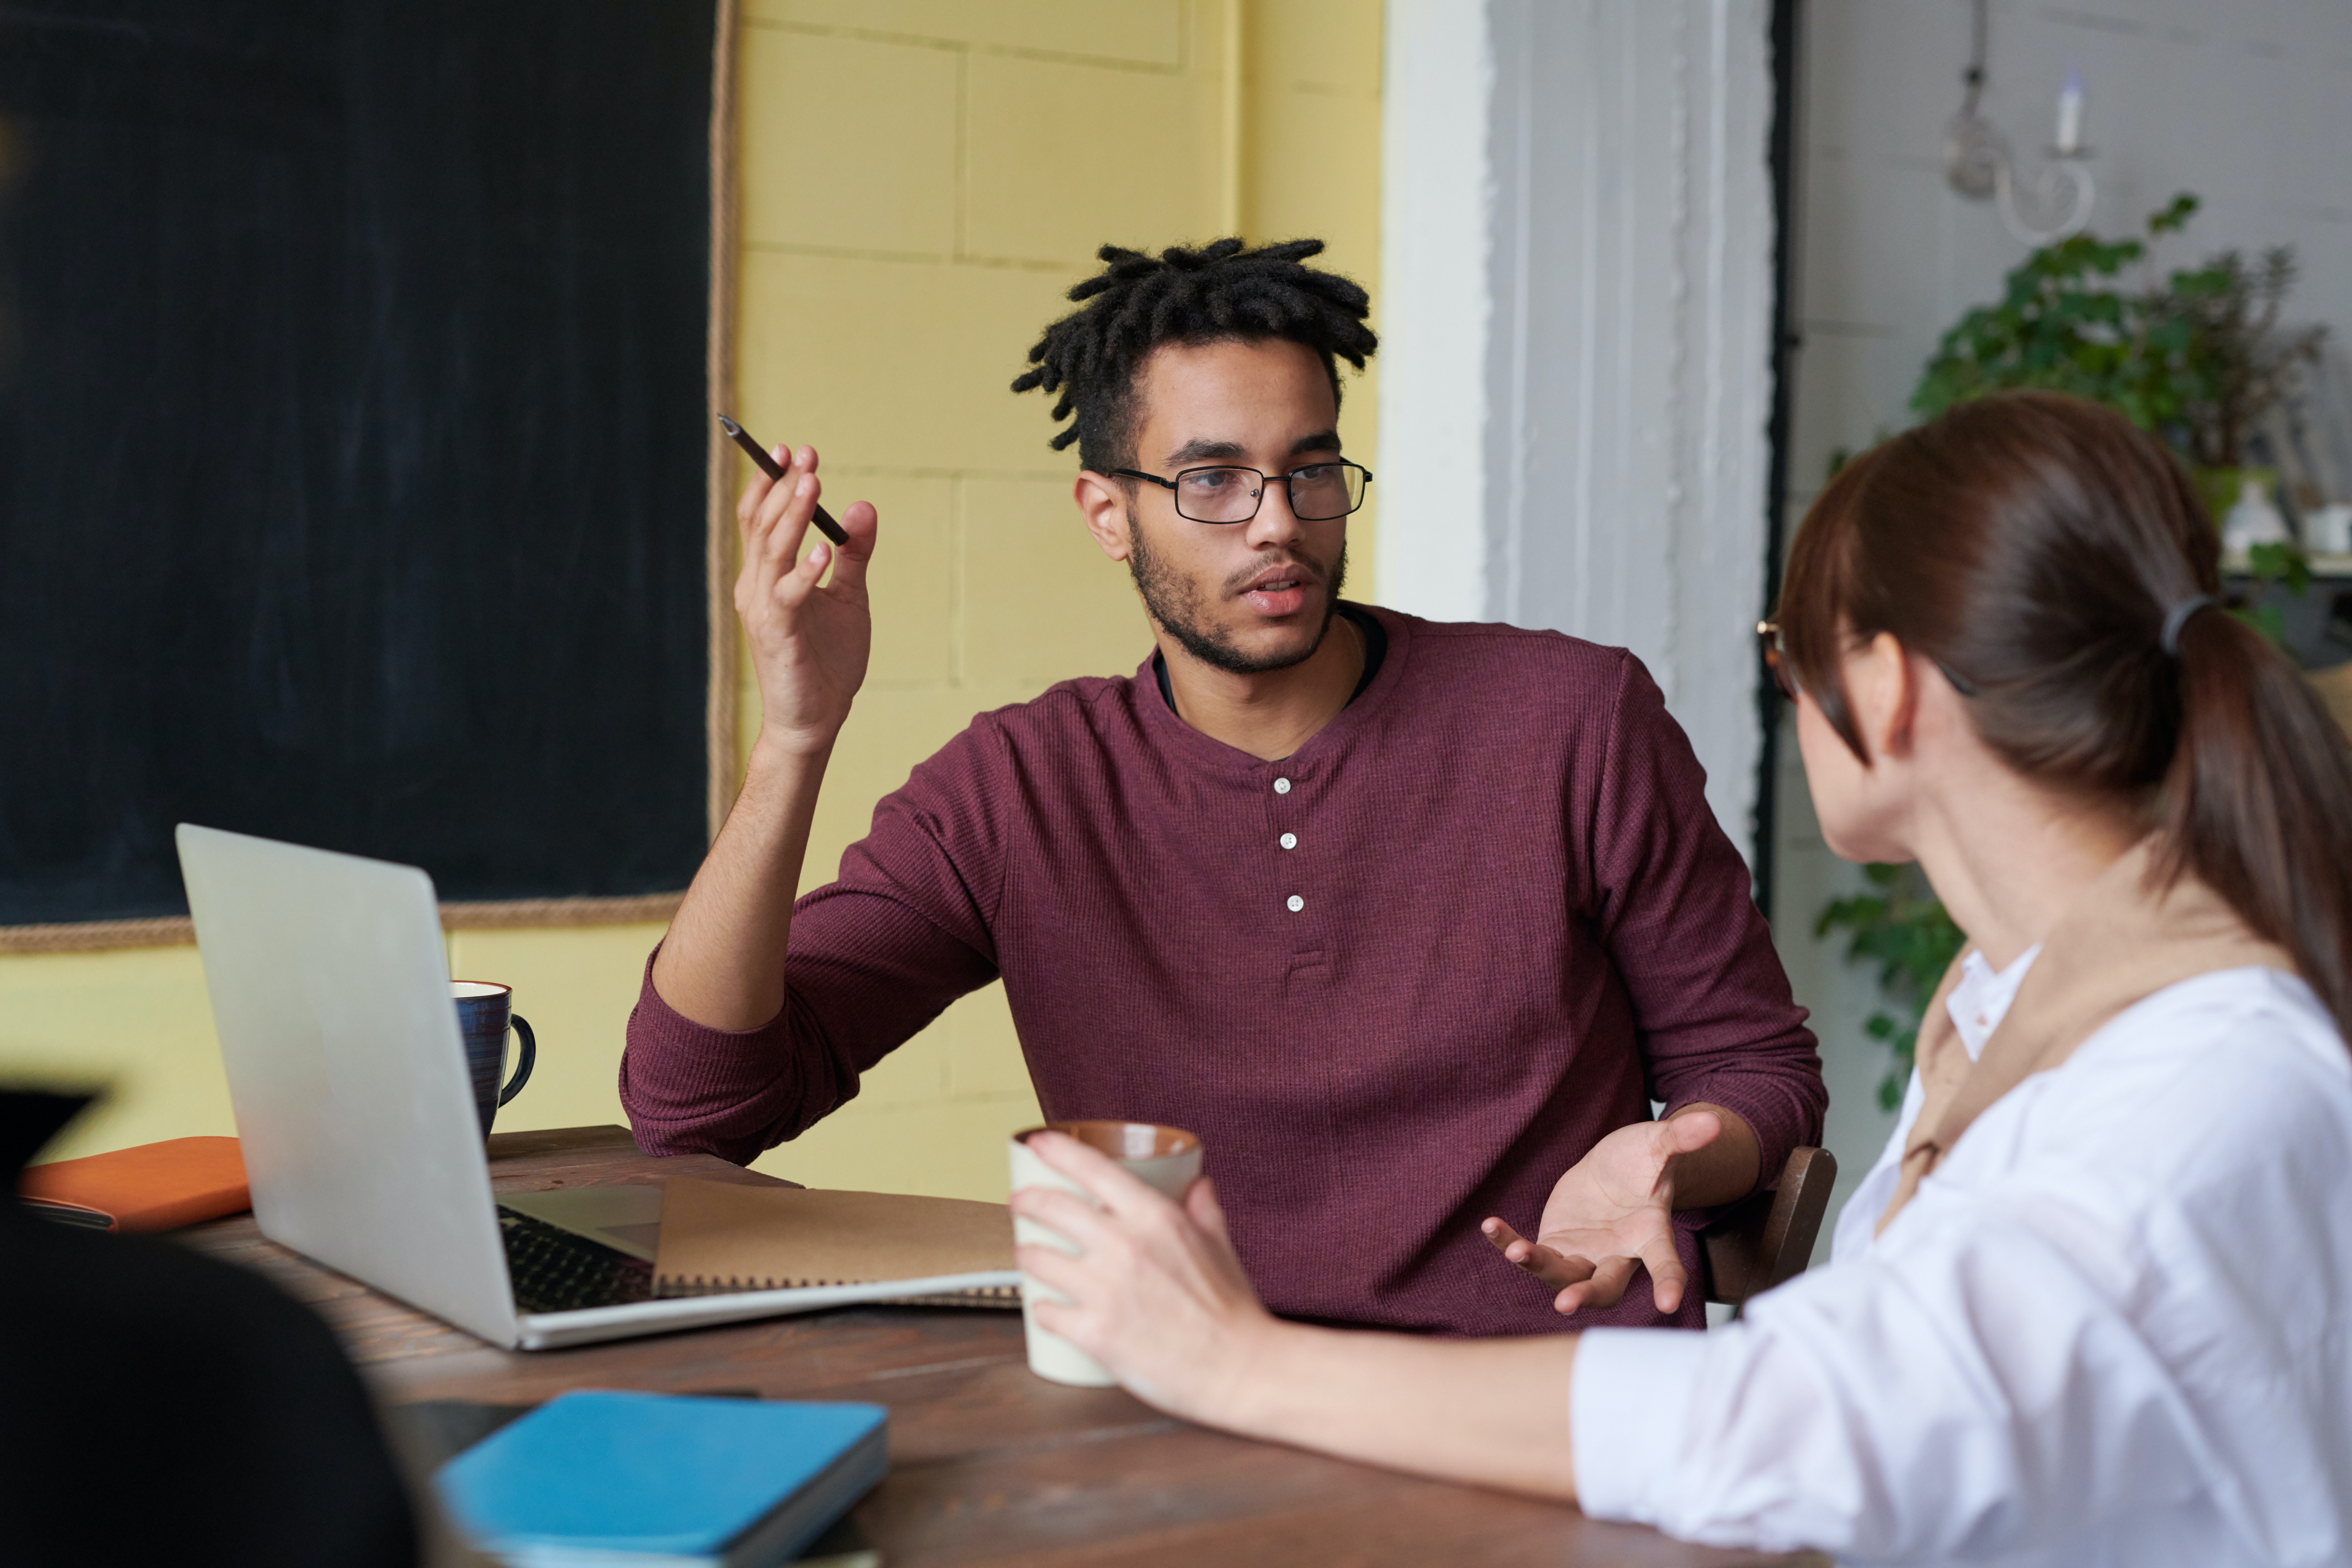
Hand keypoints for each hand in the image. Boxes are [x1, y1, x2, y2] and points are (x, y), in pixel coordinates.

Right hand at [734, 444, 877, 757]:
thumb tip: (862, 506)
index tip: (794, 450)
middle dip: (782, 486)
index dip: (771, 483)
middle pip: (762, 525)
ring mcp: (764, 611)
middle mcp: (756, 587)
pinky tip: (823, 551)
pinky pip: (788, 596)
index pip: (761, 519)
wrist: (815, 719)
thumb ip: (855, 554)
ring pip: (771, 552)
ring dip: (791, 516)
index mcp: (766, 575)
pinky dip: (804, 571)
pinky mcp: (779, 636)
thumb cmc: (827, 659)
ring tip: (811, 483)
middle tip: (805, 455)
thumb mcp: (849, 597)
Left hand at [1009, 1132, 1276, 1424]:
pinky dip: (1041, 1309)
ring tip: (1029, 1257)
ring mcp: (1105, 1290)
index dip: (1057, 1149)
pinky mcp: (1094, 1333)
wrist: (1238, 1370)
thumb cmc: (1232, 1311)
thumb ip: (1204, 1210)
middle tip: (1019, 1202)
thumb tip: (1198, 1184)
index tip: (1038, 1142)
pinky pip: (1045, 1311)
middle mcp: (1125, 1246)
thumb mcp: (1220, 1245)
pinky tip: (1046, 1308)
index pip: (1092, 1167)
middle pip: (1051, 1207)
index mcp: (1155, 1217)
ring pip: (1037, 1258)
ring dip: (1027, 1255)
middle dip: (1027, 1201)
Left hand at [1479, 1110, 1728, 1315]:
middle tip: (1565, 1303)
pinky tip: (1490, 1226)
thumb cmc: (1642, 1160)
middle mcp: (1617, 1254)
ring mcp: (1585, 1255)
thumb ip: (1681, 1137)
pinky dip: (1509, 1243)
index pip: (1664, 1262)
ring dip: (1539, 1267)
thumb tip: (1713, 1120)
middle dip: (1586, 1295)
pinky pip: (1531, 1253)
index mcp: (1650, 1234)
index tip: (1668, 1305)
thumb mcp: (1658, 1144)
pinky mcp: (1556, 1247)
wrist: (1613, 1169)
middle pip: (1605, 1285)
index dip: (1668, 1283)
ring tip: (1517, 1251)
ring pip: (1563, 1275)